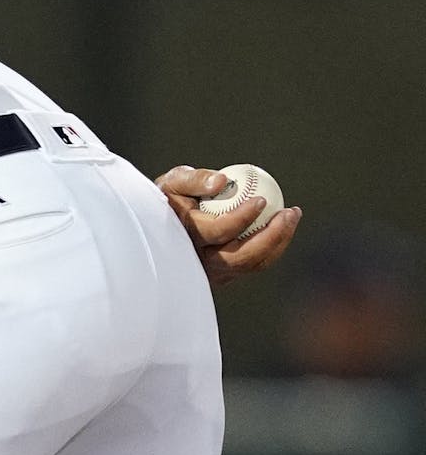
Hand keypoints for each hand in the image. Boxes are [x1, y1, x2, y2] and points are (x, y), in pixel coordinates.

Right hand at [155, 165, 302, 287]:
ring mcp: (213, 273)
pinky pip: (254, 264)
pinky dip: (272, 246)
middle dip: (272, 236)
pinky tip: (283, 225)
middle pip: (242, 257)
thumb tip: (223, 180)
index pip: (219, 231)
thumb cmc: (170, 197)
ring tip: (292, 214)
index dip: (243, 217)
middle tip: (288, 212)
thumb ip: (195, 179)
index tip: (262, 199)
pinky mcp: (225, 276)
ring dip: (278, 241)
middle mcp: (199, 261)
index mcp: (185, 237)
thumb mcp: (175, 182)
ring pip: (252, 264)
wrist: (163, 226)